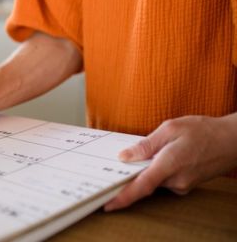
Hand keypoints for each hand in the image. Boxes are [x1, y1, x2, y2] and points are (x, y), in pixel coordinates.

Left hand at [104, 114, 236, 210]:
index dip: (123, 197)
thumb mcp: (171, 128)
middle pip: (144, 183)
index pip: (142, 186)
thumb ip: (146, 144)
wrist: (233, 140)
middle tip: (112, 166)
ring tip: (140, 154)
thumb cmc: (203, 130)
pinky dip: (155, 171)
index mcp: (170, 164)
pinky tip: (157, 157)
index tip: (108, 204)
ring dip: (144, 171)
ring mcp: (182, 185)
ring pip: (154, 181)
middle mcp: (176, 181)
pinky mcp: (186, 185)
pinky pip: (164, 180)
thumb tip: (125, 156)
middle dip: (129, 176)